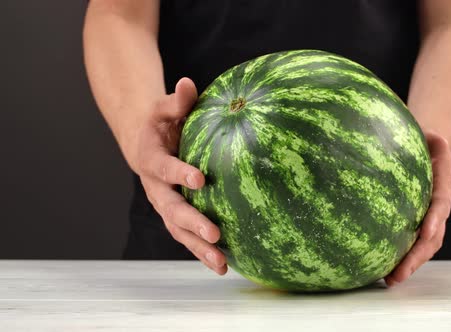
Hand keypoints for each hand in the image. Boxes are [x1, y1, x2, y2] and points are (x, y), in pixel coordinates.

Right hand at [129, 77, 226, 274]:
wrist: (141, 140)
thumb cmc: (159, 122)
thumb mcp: (165, 108)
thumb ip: (177, 100)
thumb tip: (188, 82)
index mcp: (151, 159)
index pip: (165, 168)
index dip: (178, 173)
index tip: (199, 179)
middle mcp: (155, 187)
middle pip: (171, 209)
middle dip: (192, 223)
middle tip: (215, 235)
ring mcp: (163, 203)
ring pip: (178, 230)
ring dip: (198, 248)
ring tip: (221, 263)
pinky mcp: (173, 214)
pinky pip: (185, 235)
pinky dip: (201, 251)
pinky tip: (224, 264)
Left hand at [384, 131, 450, 285]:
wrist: (428, 152)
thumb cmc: (426, 142)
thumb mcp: (432, 136)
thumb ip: (432, 138)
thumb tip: (431, 134)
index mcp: (443, 187)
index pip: (440, 206)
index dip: (435, 219)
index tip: (426, 231)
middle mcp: (438, 209)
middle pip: (431, 238)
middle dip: (416, 257)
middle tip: (398, 274)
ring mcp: (428, 219)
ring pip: (423, 247)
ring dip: (408, 265)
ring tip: (390, 280)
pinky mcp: (415, 223)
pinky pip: (410, 242)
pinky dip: (400, 257)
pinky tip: (380, 269)